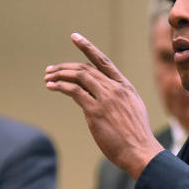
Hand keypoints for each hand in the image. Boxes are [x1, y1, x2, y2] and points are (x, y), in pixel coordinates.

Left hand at [45, 33, 164, 178]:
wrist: (141, 151)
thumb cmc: (136, 136)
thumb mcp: (131, 110)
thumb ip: (117, 100)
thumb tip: (99, 99)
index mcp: (125, 87)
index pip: (104, 61)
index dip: (88, 47)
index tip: (75, 37)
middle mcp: (115, 88)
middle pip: (85, 68)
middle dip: (65, 67)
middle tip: (50, 70)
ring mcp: (106, 98)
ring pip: (79, 76)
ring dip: (60, 74)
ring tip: (47, 77)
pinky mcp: (95, 111)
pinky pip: (74, 91)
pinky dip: (60, 86)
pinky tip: (52, 86)